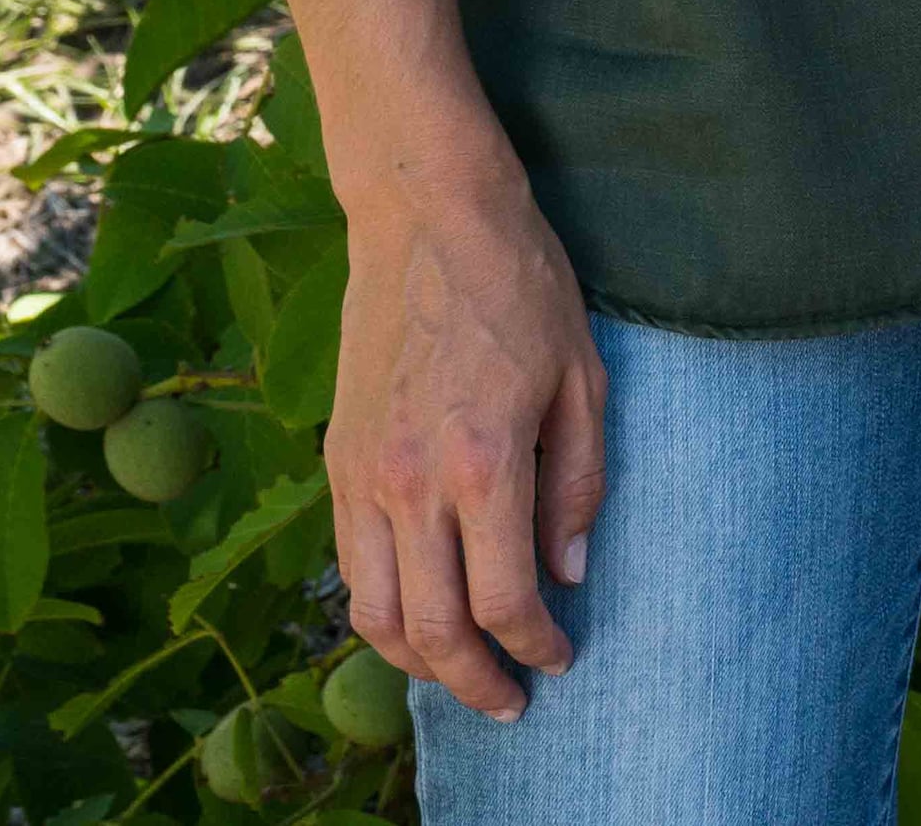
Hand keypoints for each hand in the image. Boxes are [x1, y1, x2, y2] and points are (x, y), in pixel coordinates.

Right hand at [328, 166, 604, 722]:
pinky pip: (350, 566)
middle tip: (514, 700)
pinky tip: (419, 616)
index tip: (563, 657)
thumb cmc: (523, 287)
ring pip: (373, 613)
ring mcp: (361, 476)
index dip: (536, 644)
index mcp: (482, 463)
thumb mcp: (583, 377)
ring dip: (417, 662)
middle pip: (428, 629)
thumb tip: (568, 571)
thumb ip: (577, 482)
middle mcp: (409, 483)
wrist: (427, 219)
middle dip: (475, 681)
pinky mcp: (336, 462)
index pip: (502, 599)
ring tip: (465, 673)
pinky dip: (380, 611)